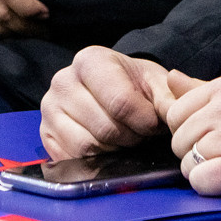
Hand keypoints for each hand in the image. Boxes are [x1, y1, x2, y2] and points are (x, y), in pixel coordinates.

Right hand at [39, 46, 177, 158]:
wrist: (110, 91)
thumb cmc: (133, 85)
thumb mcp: (156, 82)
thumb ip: (171, 96)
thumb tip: (176, 111)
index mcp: (90, 60)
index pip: (121, 103)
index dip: (144, 121)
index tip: (152, 122)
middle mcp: (62, 81)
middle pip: (105, 129)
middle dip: (130, 137)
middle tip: (138, 131)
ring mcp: (49, 109)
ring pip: (87, 147)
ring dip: (113, 150)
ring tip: (122, 137)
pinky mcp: (45, 135)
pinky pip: (72, 158)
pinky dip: (94, 159)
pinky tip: (105, 146)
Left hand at [163, 71, 220, 196]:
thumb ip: (207, 89)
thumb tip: (170, 78)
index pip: (176, 110)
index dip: (188, 130)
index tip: (212, 139)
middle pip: (177, 137)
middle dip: (195, 152)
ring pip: (187, 161)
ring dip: (205, 171)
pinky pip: (200, 181)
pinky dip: (212, 187)